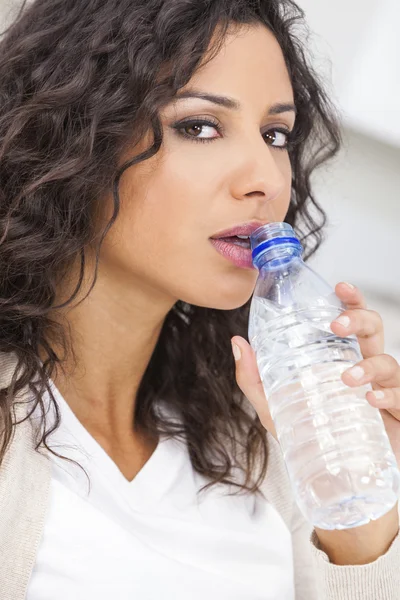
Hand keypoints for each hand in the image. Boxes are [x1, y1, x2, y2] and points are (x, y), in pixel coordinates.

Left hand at [231, 281, 399, 563]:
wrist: (336, 483)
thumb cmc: (311, 438)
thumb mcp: (276, 409)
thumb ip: (255, 378)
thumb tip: (237, 342)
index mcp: (341, 359)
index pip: (350, 322)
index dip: (350, 300)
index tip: (340, 286)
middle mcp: (365, 369)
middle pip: (374, 330)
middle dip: (359, 319)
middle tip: (336, 324)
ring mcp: (384, 392)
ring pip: (389, 362)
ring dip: (370, 364)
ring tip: (348, 377)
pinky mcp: (398, 416)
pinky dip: (388, 395)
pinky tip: (371, 399)